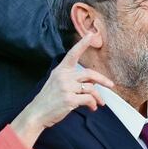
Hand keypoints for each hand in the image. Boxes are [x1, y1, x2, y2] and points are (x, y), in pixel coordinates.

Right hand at [9, 32, 113, 147]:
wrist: (36, 114)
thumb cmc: (48, 99)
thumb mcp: (57, 83)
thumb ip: (72, 79)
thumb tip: (92, 82)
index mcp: (60, 70)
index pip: (72, 54)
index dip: (82, 44)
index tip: (91, 34)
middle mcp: (63, 76)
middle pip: (90, 73)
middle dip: (102, 80)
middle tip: (110, 85)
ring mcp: (66, 88)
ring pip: (91, 88)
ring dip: (98, 97)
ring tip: (99, 103)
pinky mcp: (69, 99)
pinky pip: (89, 99)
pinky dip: (93, 103)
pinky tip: (92, 107)